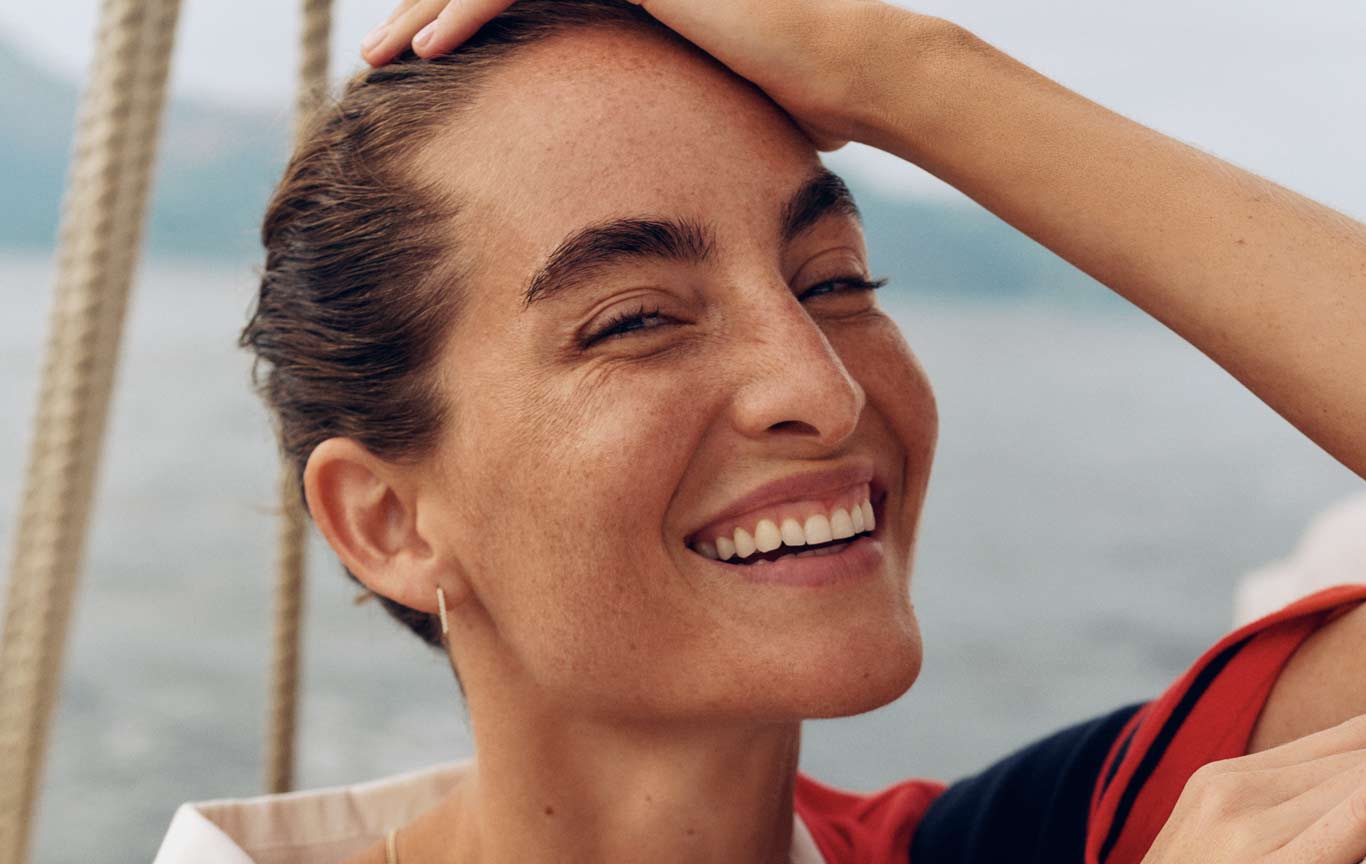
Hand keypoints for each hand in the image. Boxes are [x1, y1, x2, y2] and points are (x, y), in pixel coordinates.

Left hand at [360, 0, 909, 151]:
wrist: (856, 68)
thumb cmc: (807, 109)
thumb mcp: (715, 125)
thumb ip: (673, 134)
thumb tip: (669, 209)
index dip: (473, 30)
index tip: (428, 82)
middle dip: (430, 10)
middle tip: (378, 62)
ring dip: (429, 4)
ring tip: (382, 56)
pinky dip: (467, 5)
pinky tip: (428, 48)